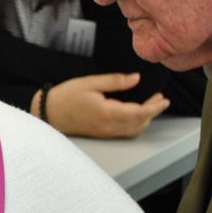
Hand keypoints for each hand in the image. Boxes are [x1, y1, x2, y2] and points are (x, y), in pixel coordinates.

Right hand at [37, 72, 169, 138]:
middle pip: (140, 123)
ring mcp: (106, 132)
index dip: (154, 107)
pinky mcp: (102, 134)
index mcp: (107, 112)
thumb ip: (114, 81)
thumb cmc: (66, 96)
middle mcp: (109, 126)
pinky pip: (126, 132)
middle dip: (153, 112)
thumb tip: (136, 78)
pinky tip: (136, 115)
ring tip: (151, 106)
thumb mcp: (89, 82)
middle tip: (160, 99)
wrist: (48, 112)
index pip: (139, 113)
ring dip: (146, 119)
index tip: (163, 99)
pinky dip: (136, 125)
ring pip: (134, 130)